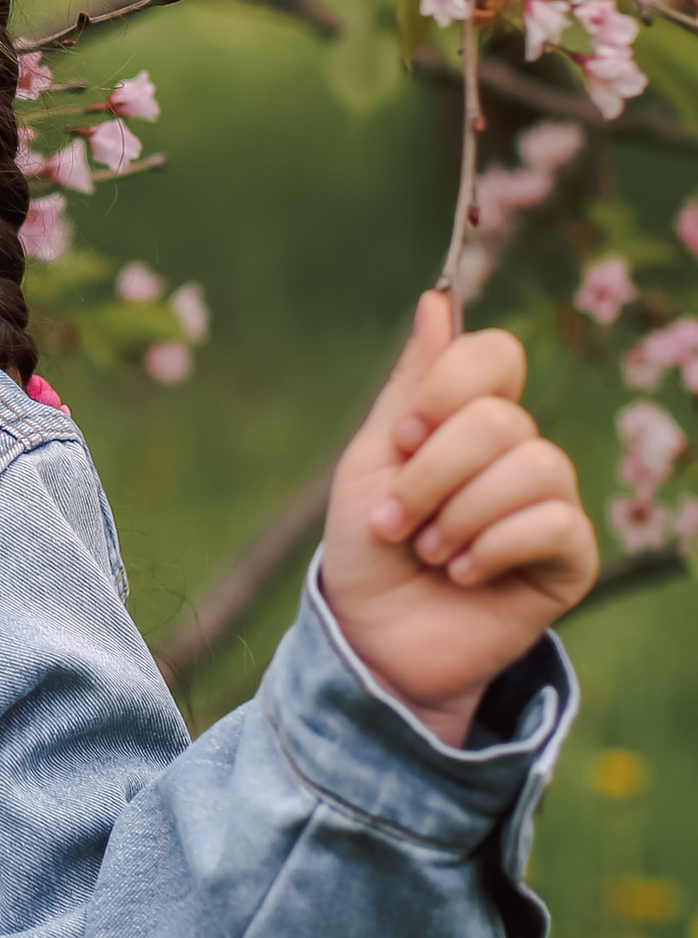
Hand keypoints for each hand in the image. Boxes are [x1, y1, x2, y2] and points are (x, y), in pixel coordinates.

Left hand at [319, 292, 596, 738]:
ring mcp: (549, 502)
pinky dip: (492, 547)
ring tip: (428, 553)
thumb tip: (438, 299)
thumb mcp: (373, 459)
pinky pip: (553, 523)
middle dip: (432, 474)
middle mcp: (519, 452)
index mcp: (470, 419)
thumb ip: (411, 385)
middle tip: (396, 522)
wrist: (373, 638)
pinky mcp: (569, 558)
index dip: (447, 389)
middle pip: (501, 419)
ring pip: (534, 466)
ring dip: (458, 515)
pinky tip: (463, 573)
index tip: (401, 440)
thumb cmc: (368, 548)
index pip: (496, 356)